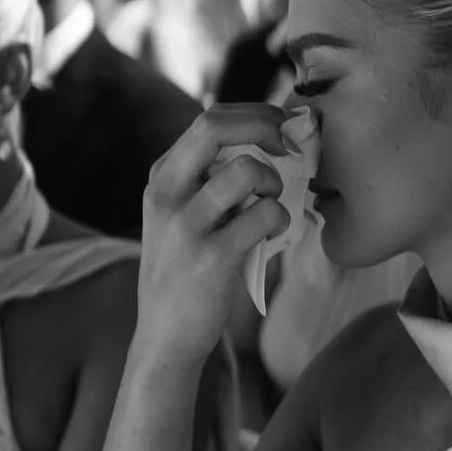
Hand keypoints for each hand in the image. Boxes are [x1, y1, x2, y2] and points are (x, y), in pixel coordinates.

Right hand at [136, 107, 290, 368]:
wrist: (165, 335)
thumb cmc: (187, 271)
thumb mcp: (183, 216)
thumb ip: (211, 179)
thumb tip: (270, 141)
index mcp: (161, 177)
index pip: (208, 119)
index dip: (255, 115)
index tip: (282, 128)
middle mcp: (166, 193)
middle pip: (214, 127)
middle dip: (264, 126)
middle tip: (290, 147)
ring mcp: (185, 225)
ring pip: (244, 171)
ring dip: (273, 183)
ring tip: (272, 204)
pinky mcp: (211, 257)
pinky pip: (263, 216)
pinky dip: (279, 220)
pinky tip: (272, 234)